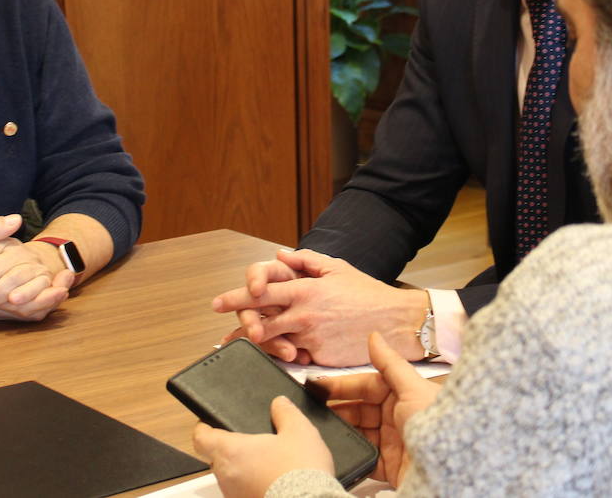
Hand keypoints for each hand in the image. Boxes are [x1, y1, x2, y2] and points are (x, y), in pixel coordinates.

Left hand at [193, 396, 333, 497]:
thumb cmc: (300, 471)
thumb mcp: (299, 431)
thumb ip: (286, 413)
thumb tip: (279, 403)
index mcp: (231, 451)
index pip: (200, 438)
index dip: (204, 428)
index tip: (211, 423)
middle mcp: (227, 476)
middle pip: (216, 457)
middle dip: (231, 449)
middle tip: (251, 441)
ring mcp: (235, 495)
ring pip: (230, 477)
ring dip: (243, 468)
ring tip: (268, 462)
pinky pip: (242, 492)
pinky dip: (252, 484)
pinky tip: (273, 480)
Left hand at [212, 249, 427, 366]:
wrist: (393, 322)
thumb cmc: (366, 293)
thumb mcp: (337, 268)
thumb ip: (306, 260)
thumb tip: (281, 255)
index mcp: (305, 289)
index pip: (262, 292)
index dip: (236, 297)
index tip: (217, 303)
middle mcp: (303, 313)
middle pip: (260, 319)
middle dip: (237, 324)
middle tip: (222, 332)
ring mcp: (310, 336)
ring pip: (273, 341)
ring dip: (256, 344)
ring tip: (241, 346)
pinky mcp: (318, 356)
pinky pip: (295, 356)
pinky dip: (284, 355)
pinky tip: (275, 356)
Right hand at [314, 332, 439, 487]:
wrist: (449, 468)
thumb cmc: (435, 423)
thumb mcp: (412, 388)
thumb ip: (390, 364)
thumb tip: (374, 337)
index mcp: (404, 395)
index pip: (366, 386)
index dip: (342, 386)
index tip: (318, 387)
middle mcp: (398, 417)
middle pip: (360, 410)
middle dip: (337, 409)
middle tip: (312, 410)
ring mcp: (393, 443)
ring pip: (359, 433)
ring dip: (341, 431)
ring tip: (318, 429)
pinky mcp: (390, 467)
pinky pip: (365, 459)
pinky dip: (351, 455)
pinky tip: (336, 449)